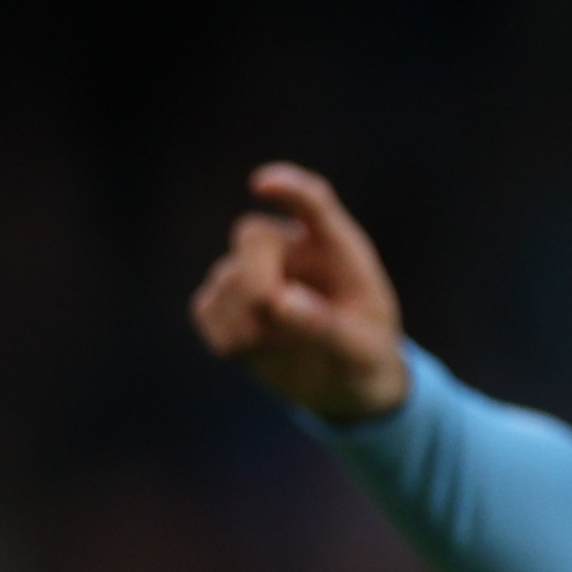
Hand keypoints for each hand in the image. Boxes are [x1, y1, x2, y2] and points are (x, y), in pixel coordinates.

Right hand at [189, 163, 409, 421]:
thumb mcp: (361, 349)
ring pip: (227, 279)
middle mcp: (291, 251)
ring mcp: (252, 273)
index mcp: (338, 248)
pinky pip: (207, 309)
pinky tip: (259, 350)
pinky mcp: (224, 303)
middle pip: (253, 235)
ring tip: (287, 344)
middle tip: (274, 313)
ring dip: (249, 322)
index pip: (314, 203)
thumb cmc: (364, 356)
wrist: (345, 387)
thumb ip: (326, 325)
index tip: (263, 184)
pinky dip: (229, 338)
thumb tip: (279, 301)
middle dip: (257, 278)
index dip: (290, 188)